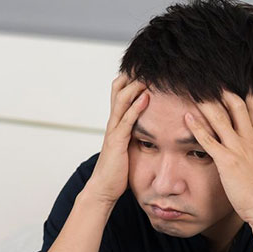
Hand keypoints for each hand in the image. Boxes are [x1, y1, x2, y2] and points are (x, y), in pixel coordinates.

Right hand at [85, 73, 148, 205]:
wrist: (103, 188)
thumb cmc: (117, 170)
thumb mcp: (127, 147)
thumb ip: (135, 134)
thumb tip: (149, 128)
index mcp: (116, 122)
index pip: (119, 92)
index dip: (130, 78)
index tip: (146, 67)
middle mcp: (113, 122)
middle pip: (118, 89)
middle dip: (132, 75)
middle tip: (148, 63)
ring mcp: (114, 130)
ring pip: (121, 100)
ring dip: (135, 86)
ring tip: (149, 74)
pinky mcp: (117, 141)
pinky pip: (127, 120)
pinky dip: (136, 107)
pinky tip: (147, 97)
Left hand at [184, 91, 252, 228]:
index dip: (244, 91)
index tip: (233, 81)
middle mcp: (250, 139)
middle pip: (237, 105)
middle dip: (223, 90)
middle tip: (208, 80)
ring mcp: (238, 149)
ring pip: (222, 119)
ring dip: (207, 103)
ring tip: (194, 91)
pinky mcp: (227, 161)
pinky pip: (209, 140)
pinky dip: (197, 128)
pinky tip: (187, 118)